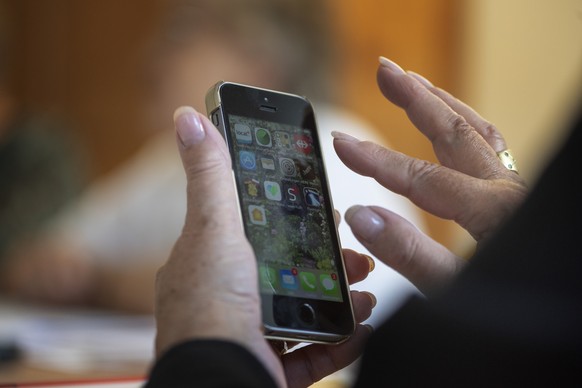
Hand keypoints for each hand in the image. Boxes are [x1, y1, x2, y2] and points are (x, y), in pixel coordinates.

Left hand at [154, 106, 374, 387]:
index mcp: (212, 264)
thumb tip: (187, 118)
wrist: (219, 381)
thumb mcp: (213, 228)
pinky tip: (362, 324)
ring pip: (306, 310)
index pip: (257, 233)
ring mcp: (250, 336)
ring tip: (366, 287)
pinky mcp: (271, 367)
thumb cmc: (210, 306)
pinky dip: (341, 338)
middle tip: (357, 253)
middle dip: (328, 260)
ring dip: (341, 297)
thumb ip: (210, 176)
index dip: (294, 220)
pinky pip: (314, 350)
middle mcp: (229, 300)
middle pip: (288, 272)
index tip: (326, 212)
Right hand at [333, 57, 527, 295]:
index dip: (376, 160)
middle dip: (415, 98)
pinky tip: (451, 125)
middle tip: (385, 69)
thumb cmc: (514, 307)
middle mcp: (505, 189)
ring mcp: (512, 188)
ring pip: (476, 132)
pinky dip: (464, 125)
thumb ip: (409, 254)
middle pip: (454, 131)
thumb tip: (363, 215)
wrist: (557, 308)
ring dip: (441, 104)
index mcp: (492, 210)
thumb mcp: (456, 290)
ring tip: (413, 84)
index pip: (421, 176)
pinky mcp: (513, 195)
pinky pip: (489, 145)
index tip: (341, 143)